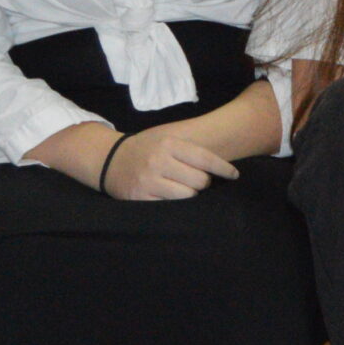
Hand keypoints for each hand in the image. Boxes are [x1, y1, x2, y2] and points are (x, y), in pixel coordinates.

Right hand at [102, 117, 240, 200]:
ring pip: (188, 196)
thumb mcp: (165, 138)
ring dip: (190, 194)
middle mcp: (159, 161)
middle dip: (203, 182)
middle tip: (196, 180)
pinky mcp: (140, 198)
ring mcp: (148, 181)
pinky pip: (170, 206)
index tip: (234, 175)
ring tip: (182, 187)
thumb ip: (189, 149)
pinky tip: (171, 196)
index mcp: (168, 144)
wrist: (109, 159)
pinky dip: (175, 204)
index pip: (205, 159)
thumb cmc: (146, 149)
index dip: (224, 169)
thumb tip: (222, 164)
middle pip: (200, 181)